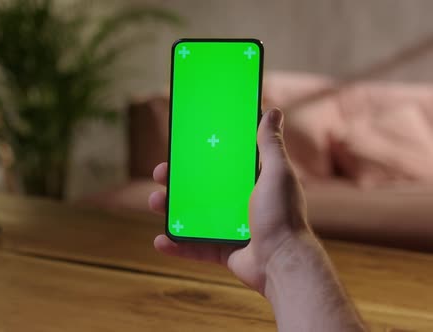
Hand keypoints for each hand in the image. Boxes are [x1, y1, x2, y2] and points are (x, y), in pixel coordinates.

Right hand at [149, 109, 310, 293]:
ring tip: (155, 201)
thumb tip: (273, 111)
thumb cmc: (283, 216)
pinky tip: (161, 240)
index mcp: (250, 182)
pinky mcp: (222, 250)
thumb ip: (270, 144)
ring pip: (192, 215)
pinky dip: (176, 245)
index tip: (182, 145)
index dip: (200, 154)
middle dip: (177, 180)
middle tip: (161, 172)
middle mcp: (239, 203)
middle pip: (200, 188)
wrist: (282, 263)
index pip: (221, 163)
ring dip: (170, 209)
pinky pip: (194, 247)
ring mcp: (229, 228)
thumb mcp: (276, 173)